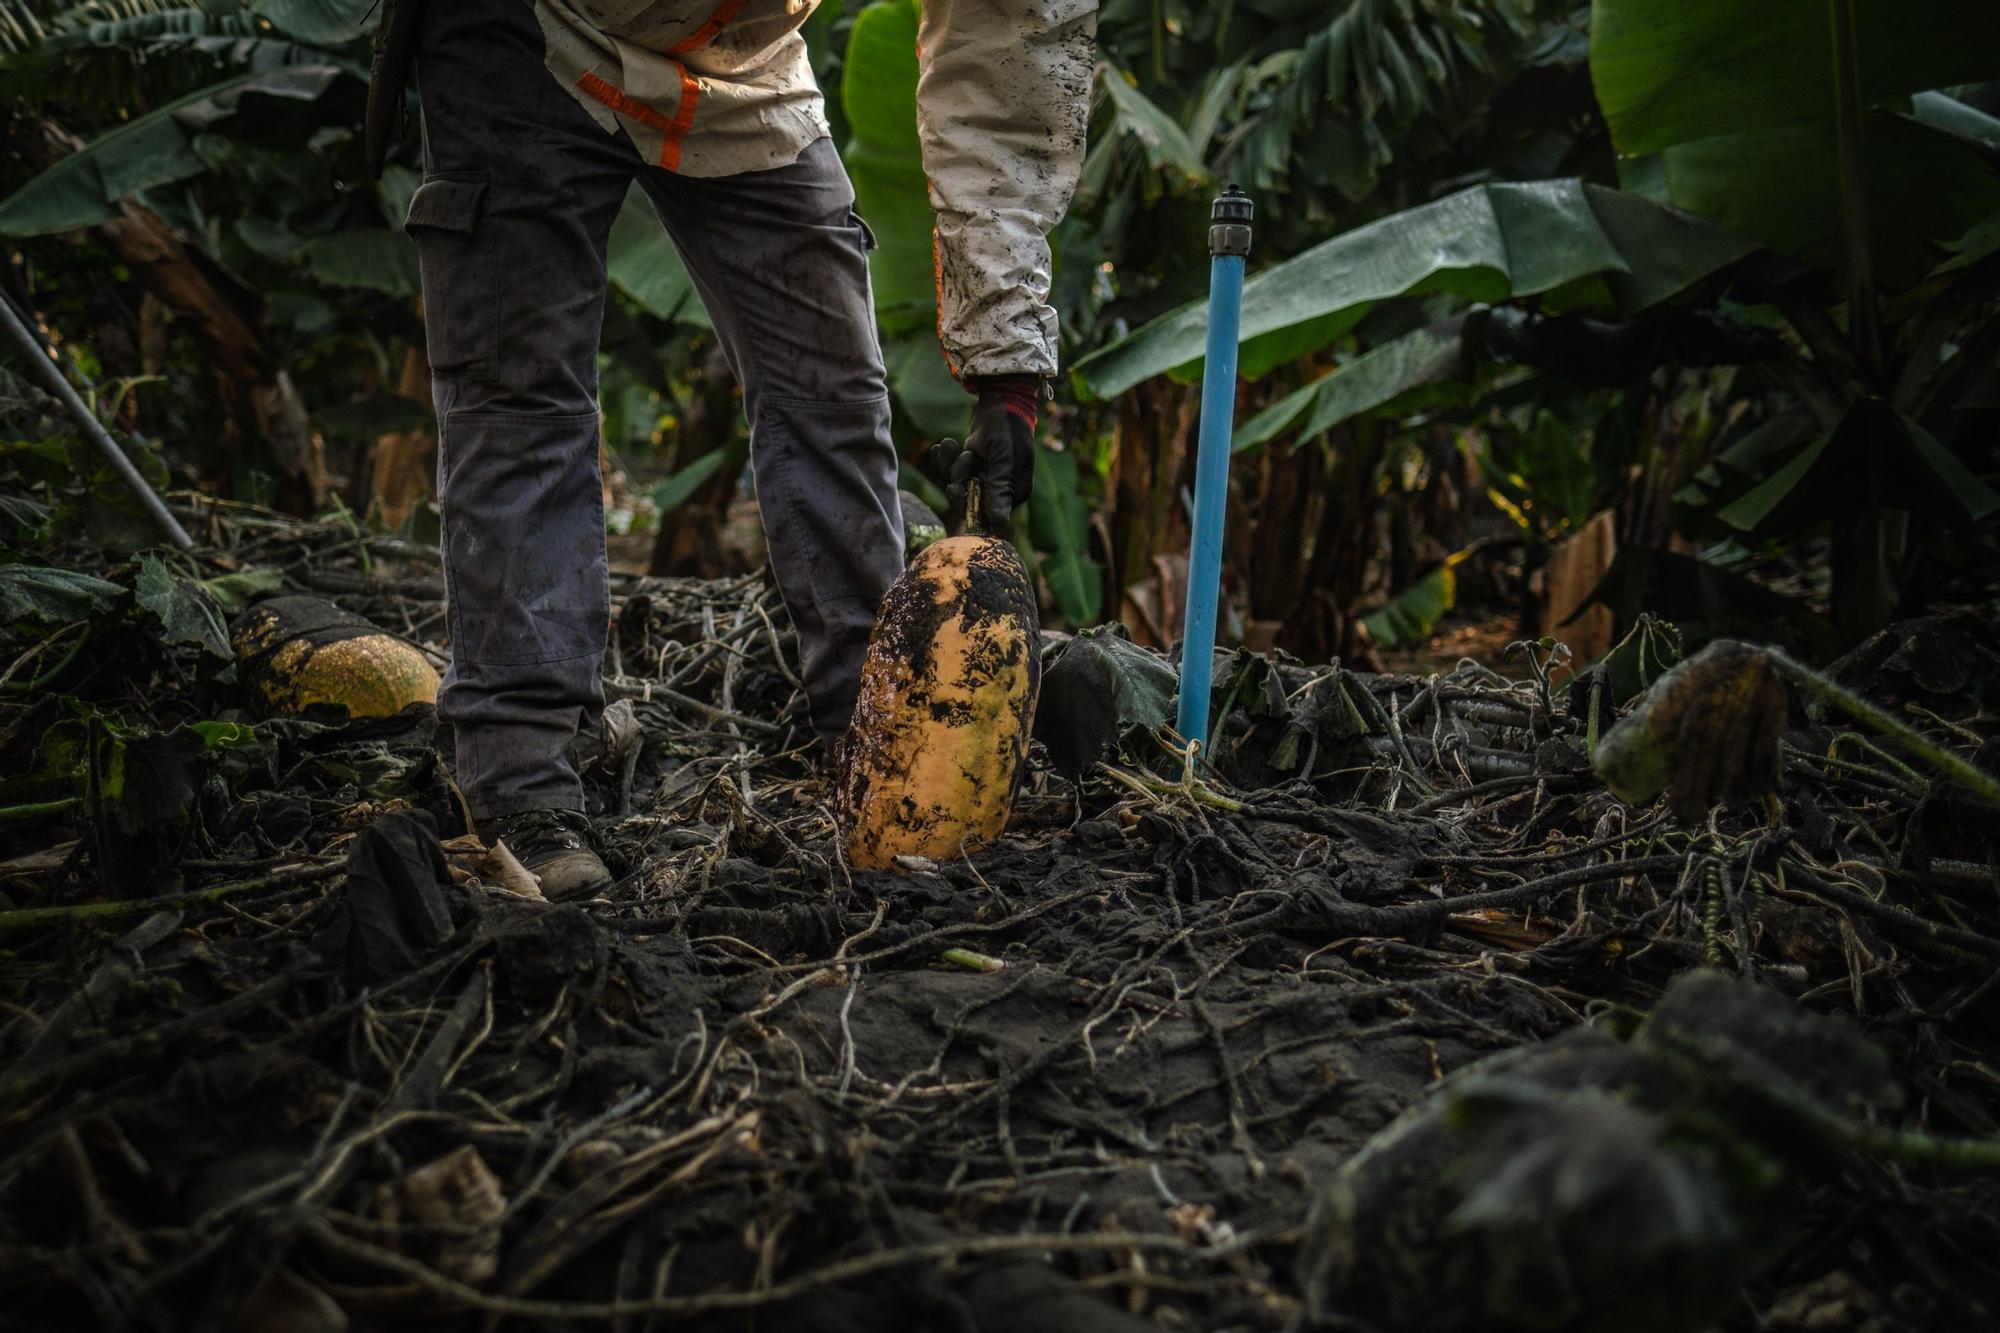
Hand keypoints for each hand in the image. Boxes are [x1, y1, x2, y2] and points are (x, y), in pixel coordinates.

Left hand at [921, 375, 1038, 528]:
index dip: (965, 503)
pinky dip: (944, 460)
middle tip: (957, 458)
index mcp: (1013, 493)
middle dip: (956, 479)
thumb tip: (998, 524)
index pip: (985, 514)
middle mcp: (1000, 490)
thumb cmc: (1007, 429)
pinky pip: (952, 473)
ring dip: (949, 466)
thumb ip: (1000, 490)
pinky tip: (942, 445)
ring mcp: (985, 478)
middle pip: (967, 500)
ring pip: (957, 485)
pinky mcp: (973, 467)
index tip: (954, 486)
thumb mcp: (1004, 459)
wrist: (1001, 401)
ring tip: (951, 443)